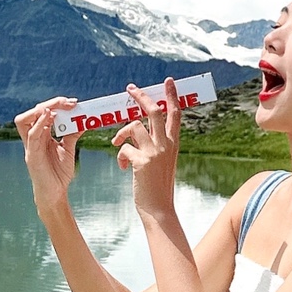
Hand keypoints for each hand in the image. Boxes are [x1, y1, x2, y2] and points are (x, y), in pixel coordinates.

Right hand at [15, 97, 81, 213]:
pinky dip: (39, 124)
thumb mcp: (68, 148)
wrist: (56, 193)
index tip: (73, 103)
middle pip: (33, 112)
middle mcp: (33, 138)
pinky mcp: (31, 155)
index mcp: (41, 135)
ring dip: (40, 110)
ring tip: (56, 107)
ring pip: (24, 120)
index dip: (56, 104)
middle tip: (69, 103)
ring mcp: (30, 146)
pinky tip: (50, 117)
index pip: (42, 112)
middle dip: (51, 103)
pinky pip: (31, 135)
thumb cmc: (58, 173)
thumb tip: (83, 120)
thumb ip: (72, 133)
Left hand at [111, 78, 180, 220]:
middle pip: (154, 111)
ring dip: (121, 133)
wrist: (159, 209)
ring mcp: (155, 152)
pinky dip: (119, 156)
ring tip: (116, 144)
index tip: (168, 81)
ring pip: (134, 126)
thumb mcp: (161, 162)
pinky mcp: (142, 162)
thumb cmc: (157, 186)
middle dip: (141, 97)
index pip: (175, 114)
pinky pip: (124, 148)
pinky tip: (123, 168)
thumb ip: (154, 145)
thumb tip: (138, 129)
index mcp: (172, 144)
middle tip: (130, 89)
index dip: (171, 96)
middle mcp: (166, 145)